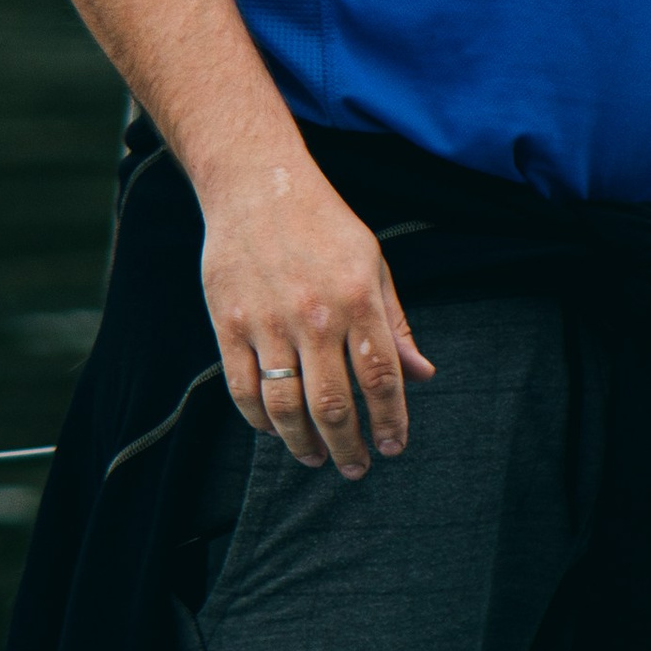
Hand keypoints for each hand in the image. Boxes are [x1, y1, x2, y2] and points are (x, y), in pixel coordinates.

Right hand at [198, 151, 436, 477]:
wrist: (255, 183)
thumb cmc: (322, 223)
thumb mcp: (372, 261)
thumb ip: (394, 322)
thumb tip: (422, 375)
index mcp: (357, 296)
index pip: (381, 376)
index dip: (391, 420)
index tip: (394, 446)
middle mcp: (315, 314)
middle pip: (334, 403)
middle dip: (349, 446)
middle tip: (357, 468)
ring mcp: (267, 321)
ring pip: (286, 406)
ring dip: (304, 444)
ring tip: (317, 458)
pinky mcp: (229, 324)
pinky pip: (244, 390)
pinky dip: (260, 421)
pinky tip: (275, 430)